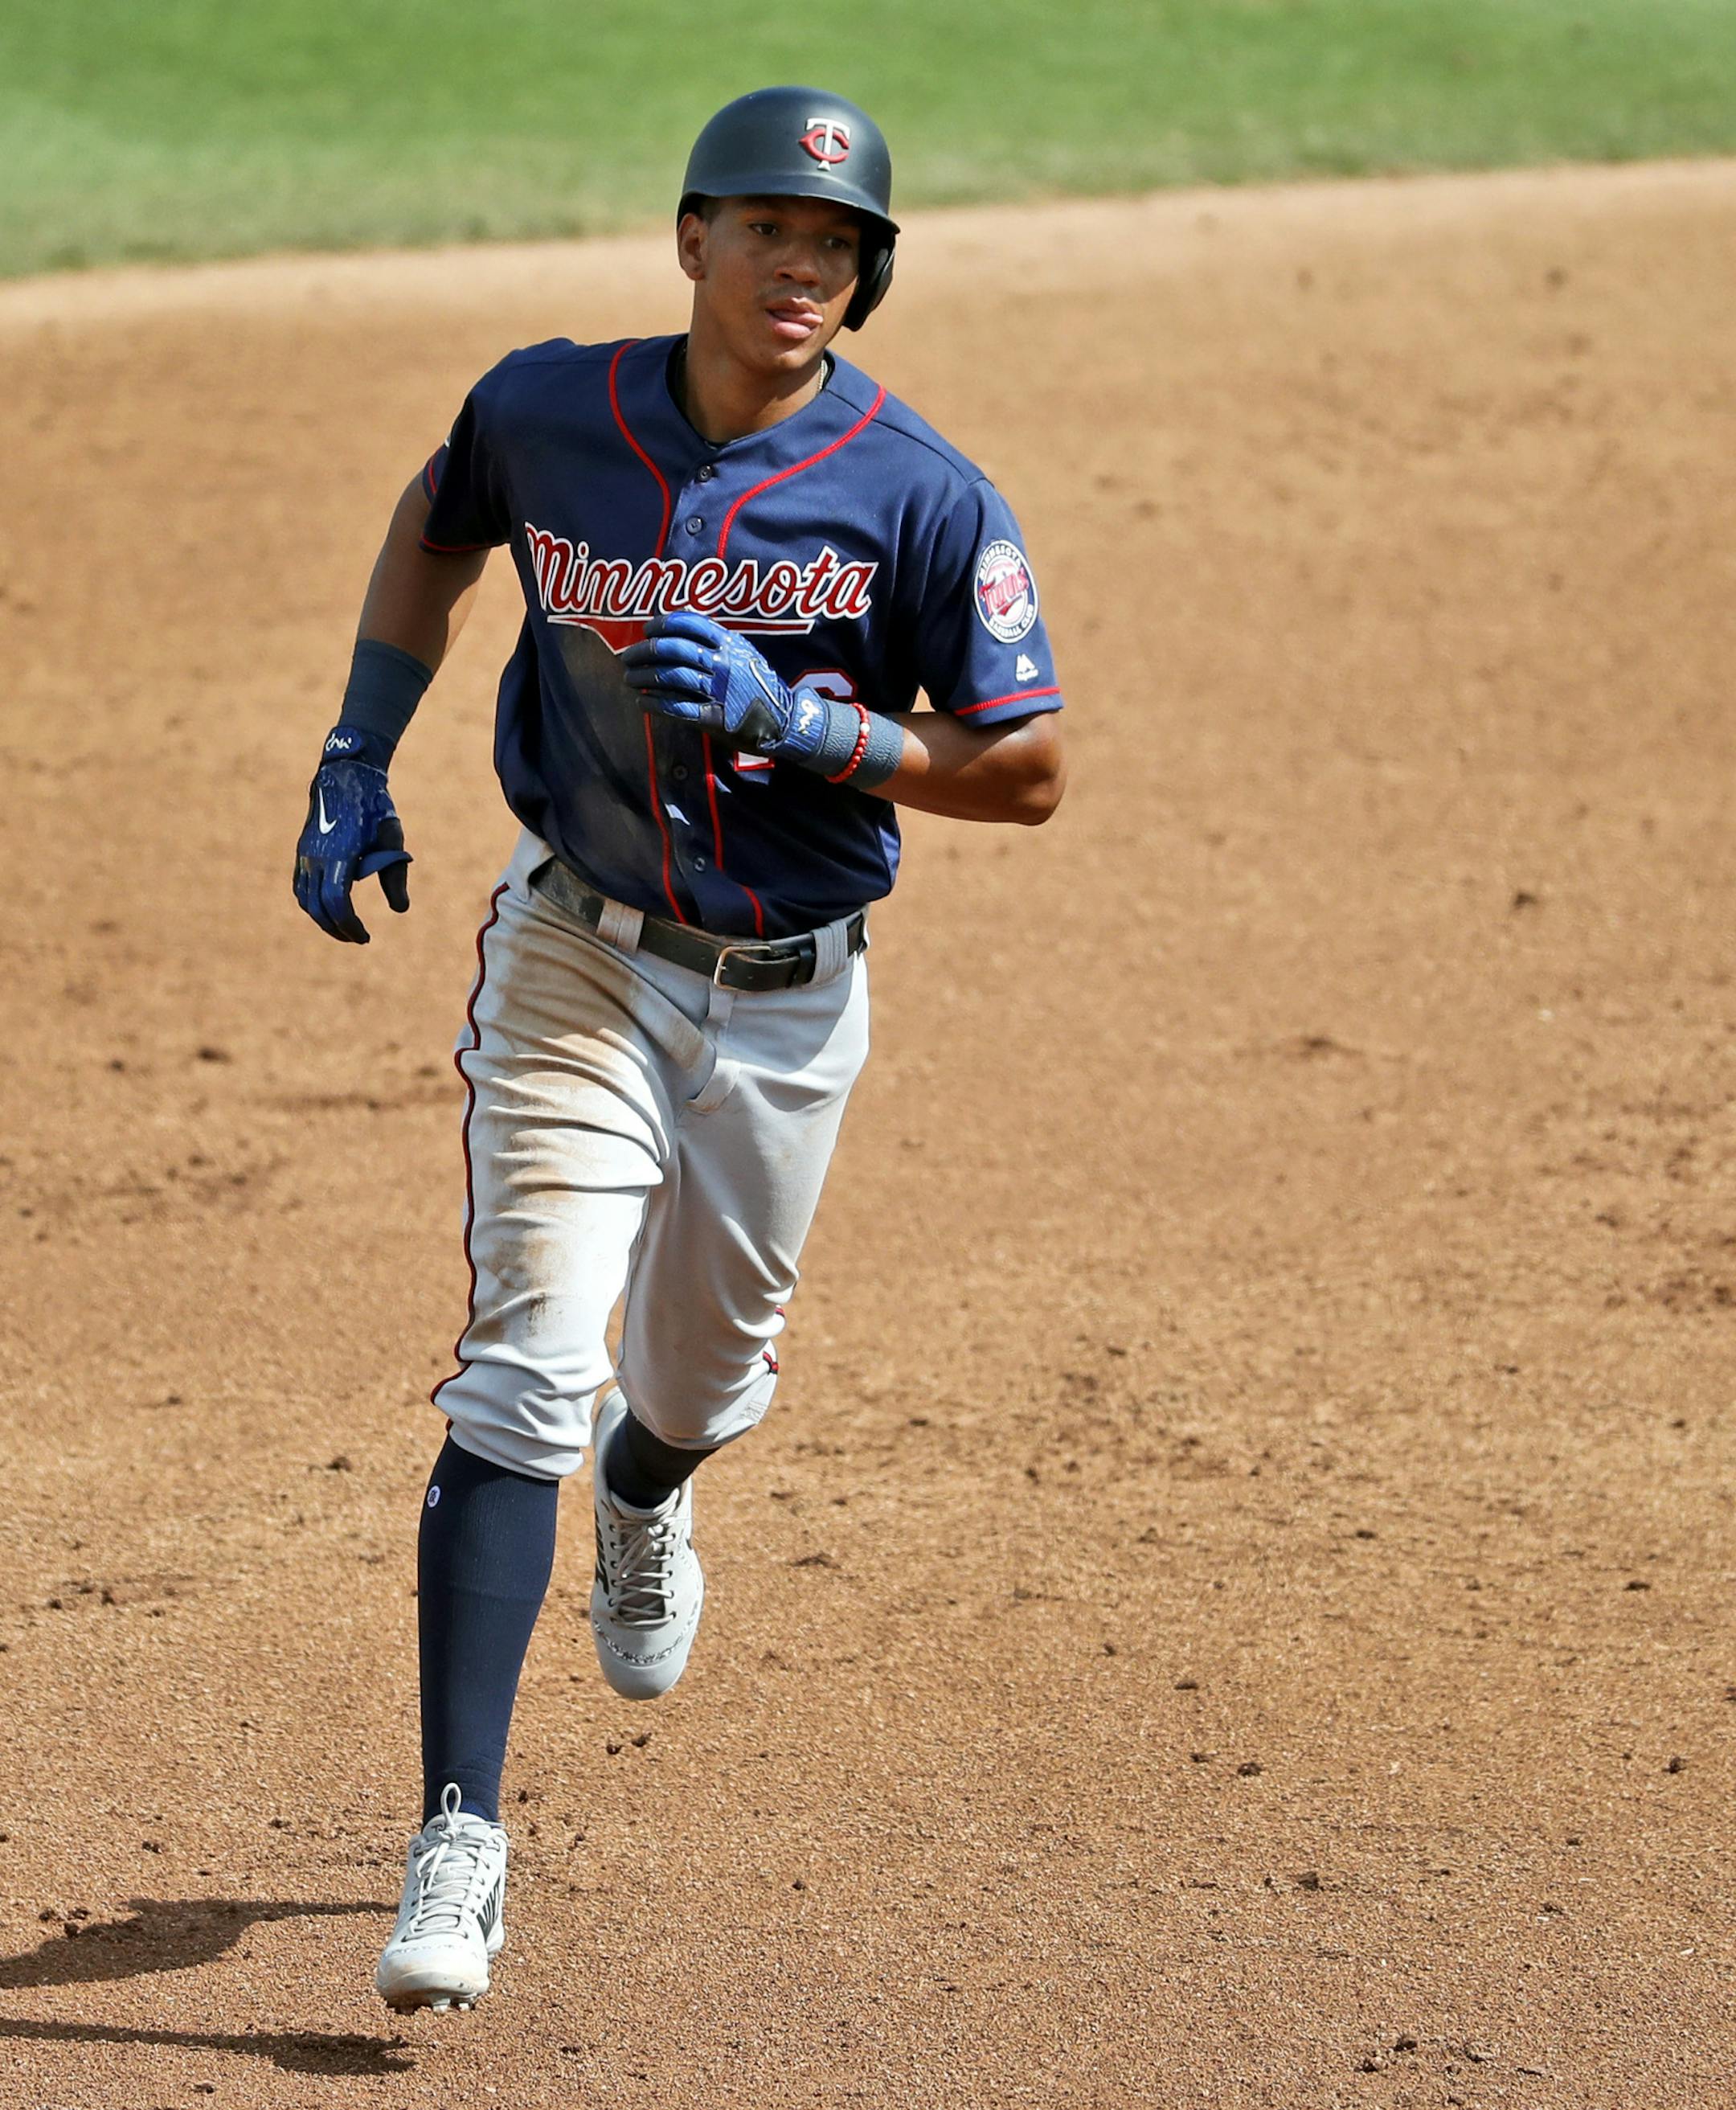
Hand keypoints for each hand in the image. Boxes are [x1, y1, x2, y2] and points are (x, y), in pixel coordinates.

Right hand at [293, 728, 412, 942]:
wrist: (345, 778)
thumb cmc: (374, 808)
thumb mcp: (392, 839)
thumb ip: (395, 876)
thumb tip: (401, 910)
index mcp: (338, 855)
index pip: (336, 903)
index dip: (349, 925)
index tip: (365, 937)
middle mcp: (315, 858)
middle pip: (319, 908)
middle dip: (338, 928)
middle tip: (358, 939)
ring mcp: (305, 855)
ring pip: (306, 900)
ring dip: (323, 919)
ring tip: (344, 929)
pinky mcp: (302, 852)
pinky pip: (300, 887)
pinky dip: (311, 904)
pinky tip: (327, 910)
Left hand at [620, 612, 828, 761]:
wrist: (785, 721)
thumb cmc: (760, 685)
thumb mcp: (746, 654)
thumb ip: (720, 642)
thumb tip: (684, 632)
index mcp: (731, 644)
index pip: (690, 625)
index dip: (664, 624)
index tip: (647, 630)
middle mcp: (724, 664)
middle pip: (675, 650)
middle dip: (646, 651)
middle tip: (629, 656)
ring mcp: (719, 691)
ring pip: (671, 677)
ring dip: (644, 677)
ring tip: (629, 679)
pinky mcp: (714, 717)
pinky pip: (677, 707)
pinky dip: (655, 704)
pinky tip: (642, 702)